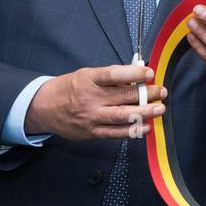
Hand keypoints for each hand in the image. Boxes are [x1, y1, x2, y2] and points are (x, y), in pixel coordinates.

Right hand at [24, 64, 167, 140]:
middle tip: (161, 92)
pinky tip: (146, 127)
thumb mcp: (87, 75)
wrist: (43, 107)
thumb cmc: (70, 88)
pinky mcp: (92, 132)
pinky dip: (133, 130)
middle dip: (147, 94)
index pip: (114, 75)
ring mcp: (91, 116)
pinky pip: (116, 133)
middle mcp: (91, 98)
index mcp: (89, 79)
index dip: (134, 74)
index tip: (150, 73)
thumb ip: (111, 77)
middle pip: (123, 96)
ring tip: (159, 109)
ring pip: (123, 115)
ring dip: (145, 112)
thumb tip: (139, 77)